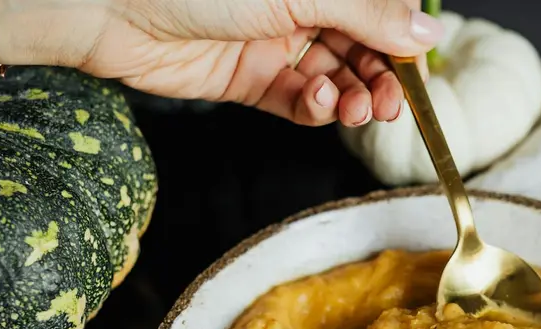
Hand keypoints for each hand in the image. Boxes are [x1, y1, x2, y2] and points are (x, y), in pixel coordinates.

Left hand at [3, 0, 443, 126]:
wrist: (114, 7)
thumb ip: (367, 13)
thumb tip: (426, 33)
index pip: (377, 10)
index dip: (402, 41)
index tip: (420, 70)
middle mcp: (299, 5)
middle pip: (360, 46)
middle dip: (381, 77)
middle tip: (393, 102)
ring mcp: (273, 41)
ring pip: (334, 77)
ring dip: (353, 97)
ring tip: (357, 107)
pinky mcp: (249, 79)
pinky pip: (297, 101)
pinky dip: (315, 108)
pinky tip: (319, 103)